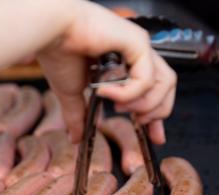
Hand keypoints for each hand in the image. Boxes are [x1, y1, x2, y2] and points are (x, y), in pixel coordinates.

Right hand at [37, 1, 175, 143]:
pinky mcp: (139, 42)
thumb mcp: (72, 94)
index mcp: (126, 63)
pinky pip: (147, 78)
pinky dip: (130, 93)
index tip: (154, 136)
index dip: (156, 116)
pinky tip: (107, 91)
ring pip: (165, 83)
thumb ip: (78, 116)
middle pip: (167, 87)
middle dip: (158, 112)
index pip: (154, 91)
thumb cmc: (59, 52)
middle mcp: (137, 54)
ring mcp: (140, 47)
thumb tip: (74, 138)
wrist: (51, 32)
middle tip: (139, 123)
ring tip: (120, 107)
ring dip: (144, 104)